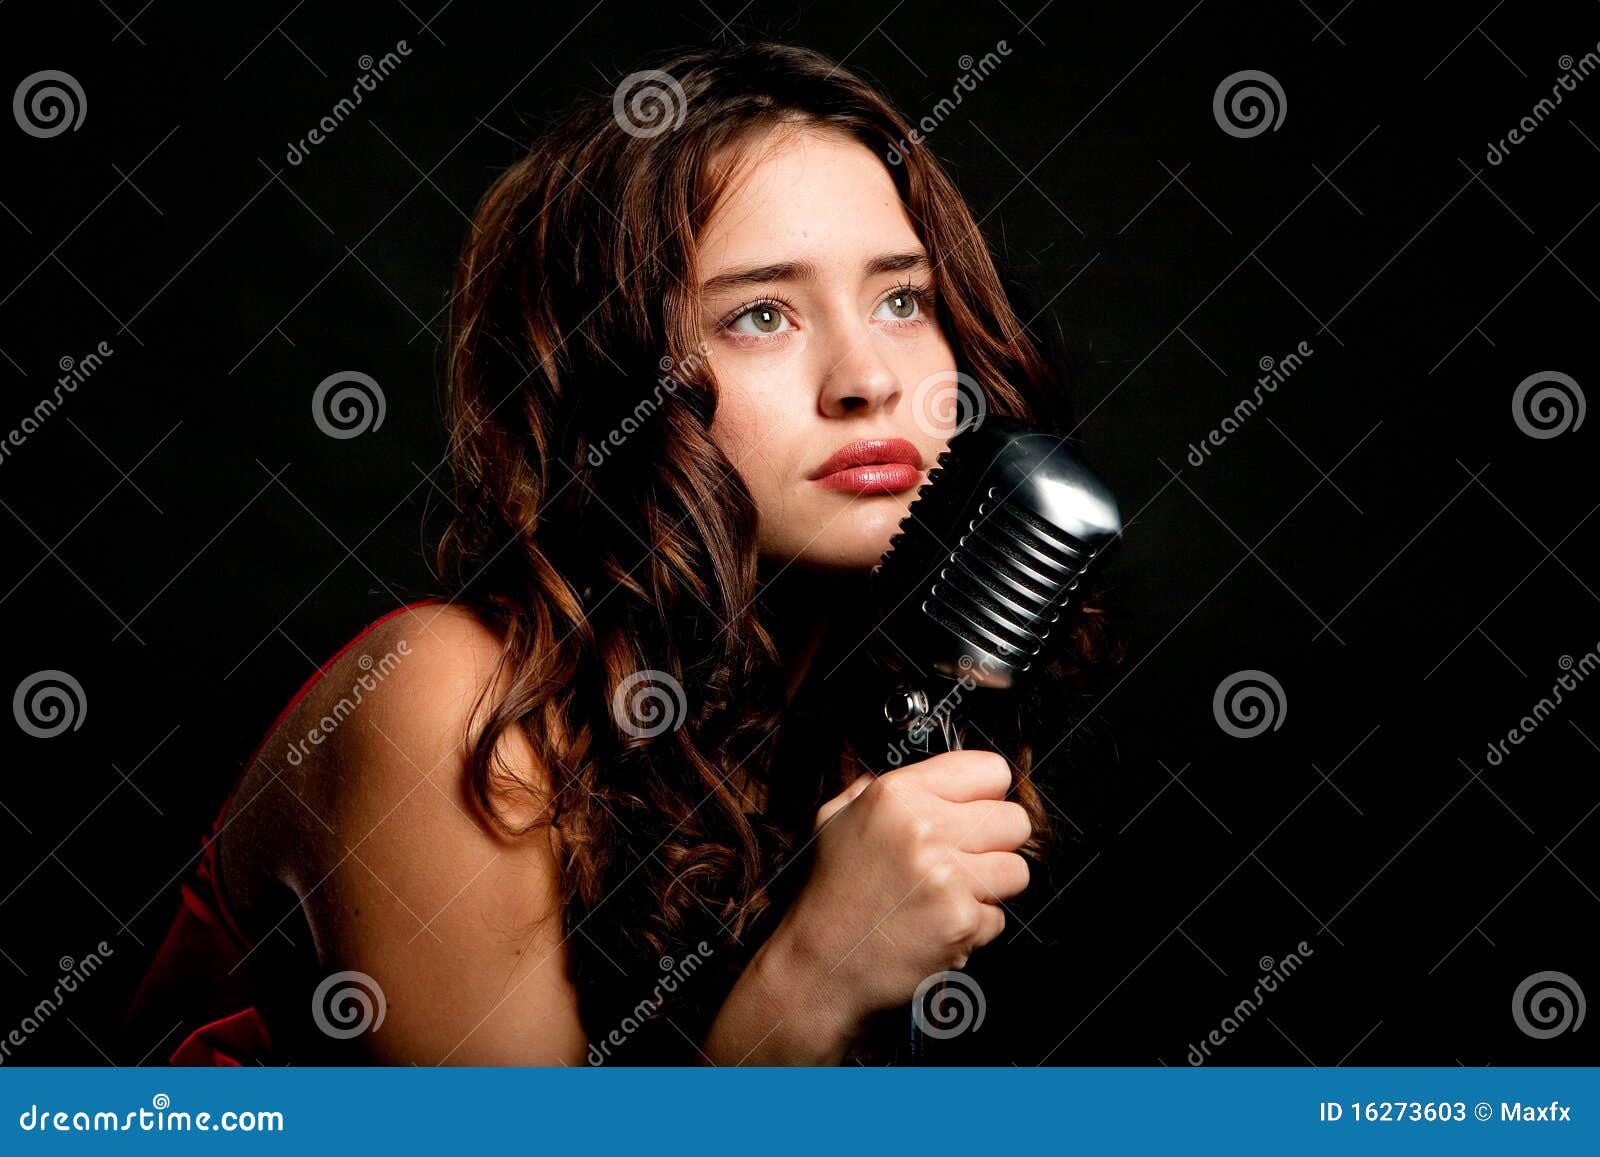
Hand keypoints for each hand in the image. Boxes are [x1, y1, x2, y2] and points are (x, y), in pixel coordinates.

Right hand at [771, 750, 1030, 1033]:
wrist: (819, 964)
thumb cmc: (829, 891)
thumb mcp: (835, 818)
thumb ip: (878, 787)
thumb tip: (928, 775)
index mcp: (897, 794)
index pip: (991, 771)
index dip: (986, 795)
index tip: (974, 813)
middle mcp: (925, 828)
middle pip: (1015, 820)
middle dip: (997, 842)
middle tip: (967, 859)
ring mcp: (945, 876)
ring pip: (1017, 870)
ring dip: (991, 887)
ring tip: (952, 895)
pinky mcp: (960, 921)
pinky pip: (998, 917)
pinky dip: (973, 927)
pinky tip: (937, 926)